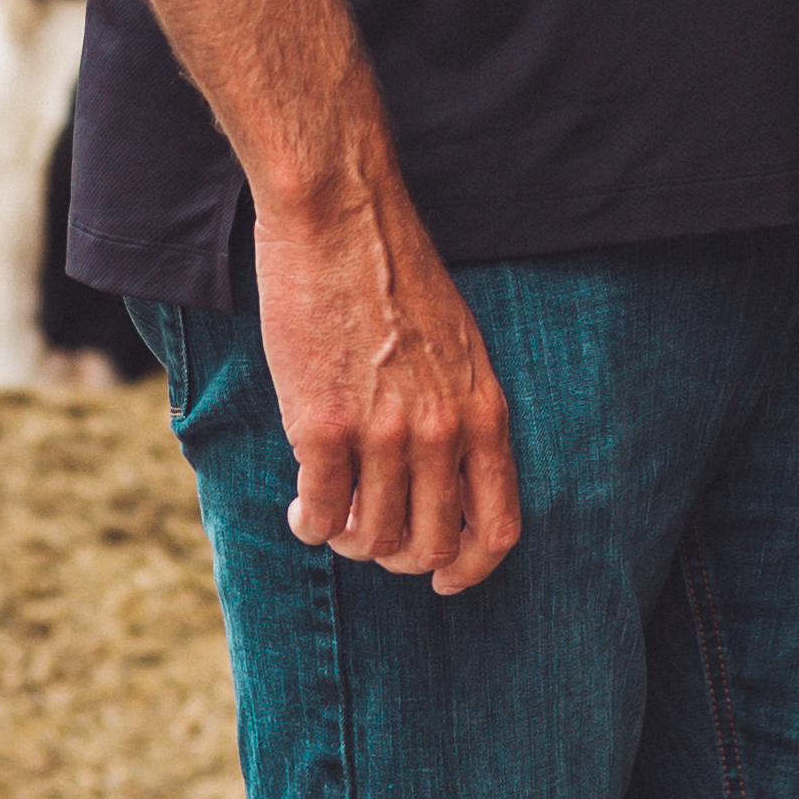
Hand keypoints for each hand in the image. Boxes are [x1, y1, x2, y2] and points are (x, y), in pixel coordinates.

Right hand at [253, 166, 522, 592]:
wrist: (342, 218)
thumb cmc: (396, 275)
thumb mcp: (460, 347)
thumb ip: (460, 414)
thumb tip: (444, 482)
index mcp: (484, 412)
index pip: (497, 528)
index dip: (470, 569)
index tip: (444, 579)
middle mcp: (441, 432)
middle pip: (428, 546)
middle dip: (397, 555)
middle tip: (369, 533)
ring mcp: (383, 433)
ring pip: (370, 538)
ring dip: (347, 539)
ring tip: (331, 516)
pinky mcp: (322, 426)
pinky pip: (320, 512)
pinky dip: (309, 523)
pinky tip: (300, 508)